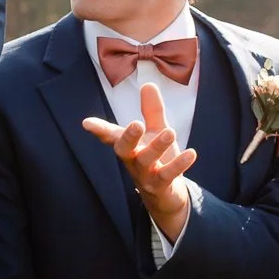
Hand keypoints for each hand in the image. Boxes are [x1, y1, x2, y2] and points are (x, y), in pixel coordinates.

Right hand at [82, 82, 194, 242]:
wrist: (167, 193)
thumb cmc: (158, 158)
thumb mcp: (156, 131)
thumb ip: (152, 110)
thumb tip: (148, 84)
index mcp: (129, 146)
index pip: (111, 136)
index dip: (99, 130)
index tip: (87, 123)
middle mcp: (132, 160)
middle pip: (124, 149)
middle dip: (128, 137)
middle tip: (136, 123)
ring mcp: (145, 174)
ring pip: (146, 161)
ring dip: (157, 147)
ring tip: (170, 131)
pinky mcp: (161, 186)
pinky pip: (168, 176)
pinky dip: (179, 165)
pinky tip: (191, 153)